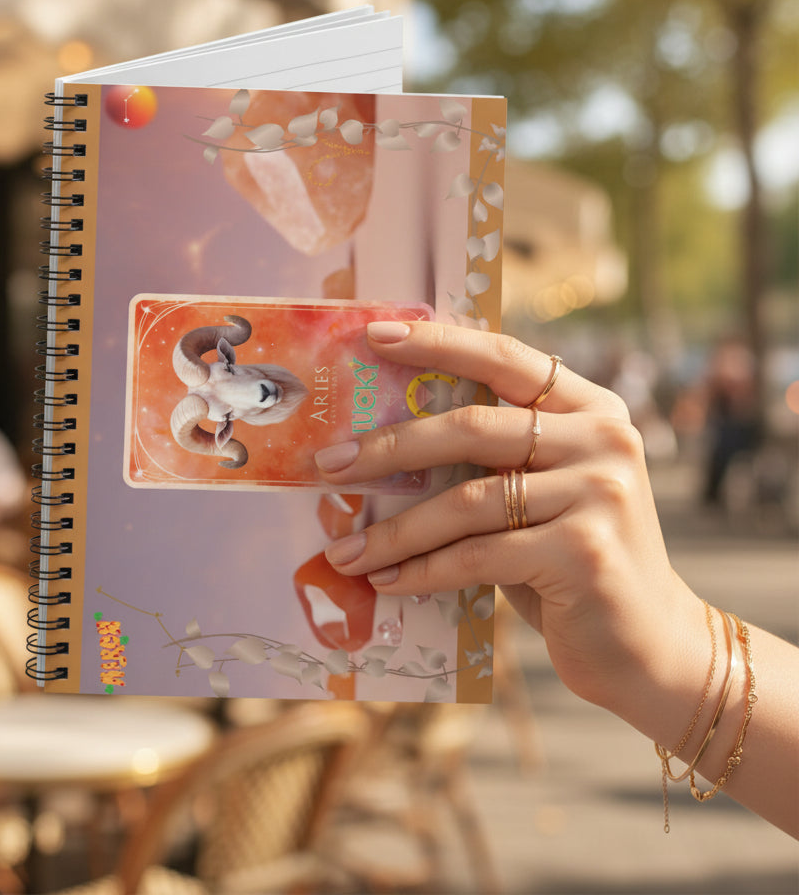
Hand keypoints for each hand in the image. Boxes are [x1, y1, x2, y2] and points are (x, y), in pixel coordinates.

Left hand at [315, 321, 706, 722]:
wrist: (651, 645)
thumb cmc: (572, 562)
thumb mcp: (540, 496)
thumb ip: (491, 462)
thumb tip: (382, 449)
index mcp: (591, 409)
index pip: (504, 357)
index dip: (437, 342)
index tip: (373, 334)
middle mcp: (603, 439)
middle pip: (472, 426)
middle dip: (390, 448)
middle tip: (329, 465)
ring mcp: (600, 494)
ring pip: (466, 501)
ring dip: (394, 531)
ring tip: (344, 550)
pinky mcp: (584, 552)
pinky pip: (477, 555)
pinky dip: (423, 570)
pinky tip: (388, 582)